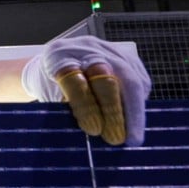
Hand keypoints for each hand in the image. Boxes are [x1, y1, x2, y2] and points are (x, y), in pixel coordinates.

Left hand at [22, 35, 151, 145]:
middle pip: (106, 76)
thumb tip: (93, 132)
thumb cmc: (51, 86)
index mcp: (58, 56)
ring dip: (133, 110)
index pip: (73, 79)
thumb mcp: (49, 97)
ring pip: (129, 78)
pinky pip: (139, 79)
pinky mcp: (126, 56)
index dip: (85, 105)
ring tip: (132, 137)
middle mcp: (85, 48)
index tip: (94, 131)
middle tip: (120, 139)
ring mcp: (108, 49)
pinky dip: (138, 103)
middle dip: (115, 110)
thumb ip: (65, 111)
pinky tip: (135, 121)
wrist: (57, 62)